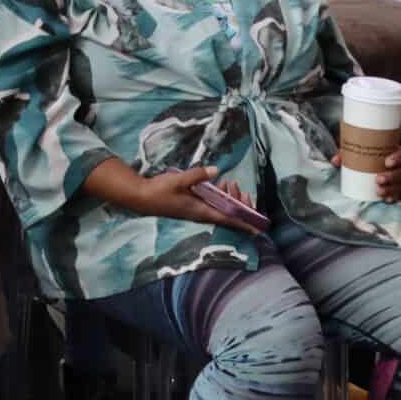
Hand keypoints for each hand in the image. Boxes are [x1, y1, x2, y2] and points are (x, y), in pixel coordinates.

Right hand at [130, 166, 248, 227]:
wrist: (142, 198)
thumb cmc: (160, 191)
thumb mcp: (179, 181)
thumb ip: (197, 175)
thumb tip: (216, 170)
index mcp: (201, 211)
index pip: (228, 218)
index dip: (244, 223)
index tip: (258, 229)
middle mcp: (202, 214)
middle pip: (227, 214)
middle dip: (240, 204)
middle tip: (242, 190)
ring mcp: (196, 211)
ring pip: (220, 208)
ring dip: (229, 198)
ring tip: (232, 183)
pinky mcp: (192, 206)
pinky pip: (212, 205)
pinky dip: (220, 197)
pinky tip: (219, 185)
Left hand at [334, 142, 400, 201]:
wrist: (366, 165)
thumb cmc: (363, 156)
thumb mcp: (355, 152)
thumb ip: (344, 154)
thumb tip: (335, 161)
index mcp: (393, 153)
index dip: (397, 157)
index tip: (387, 162)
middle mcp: (399, 166)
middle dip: (391, 176)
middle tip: (379, 179)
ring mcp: (398, 179)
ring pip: (399, 184)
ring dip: (390, 188)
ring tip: (379, 191)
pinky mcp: (395, 189)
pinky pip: (397, 195)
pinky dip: (393, 197)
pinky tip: (387, 200)